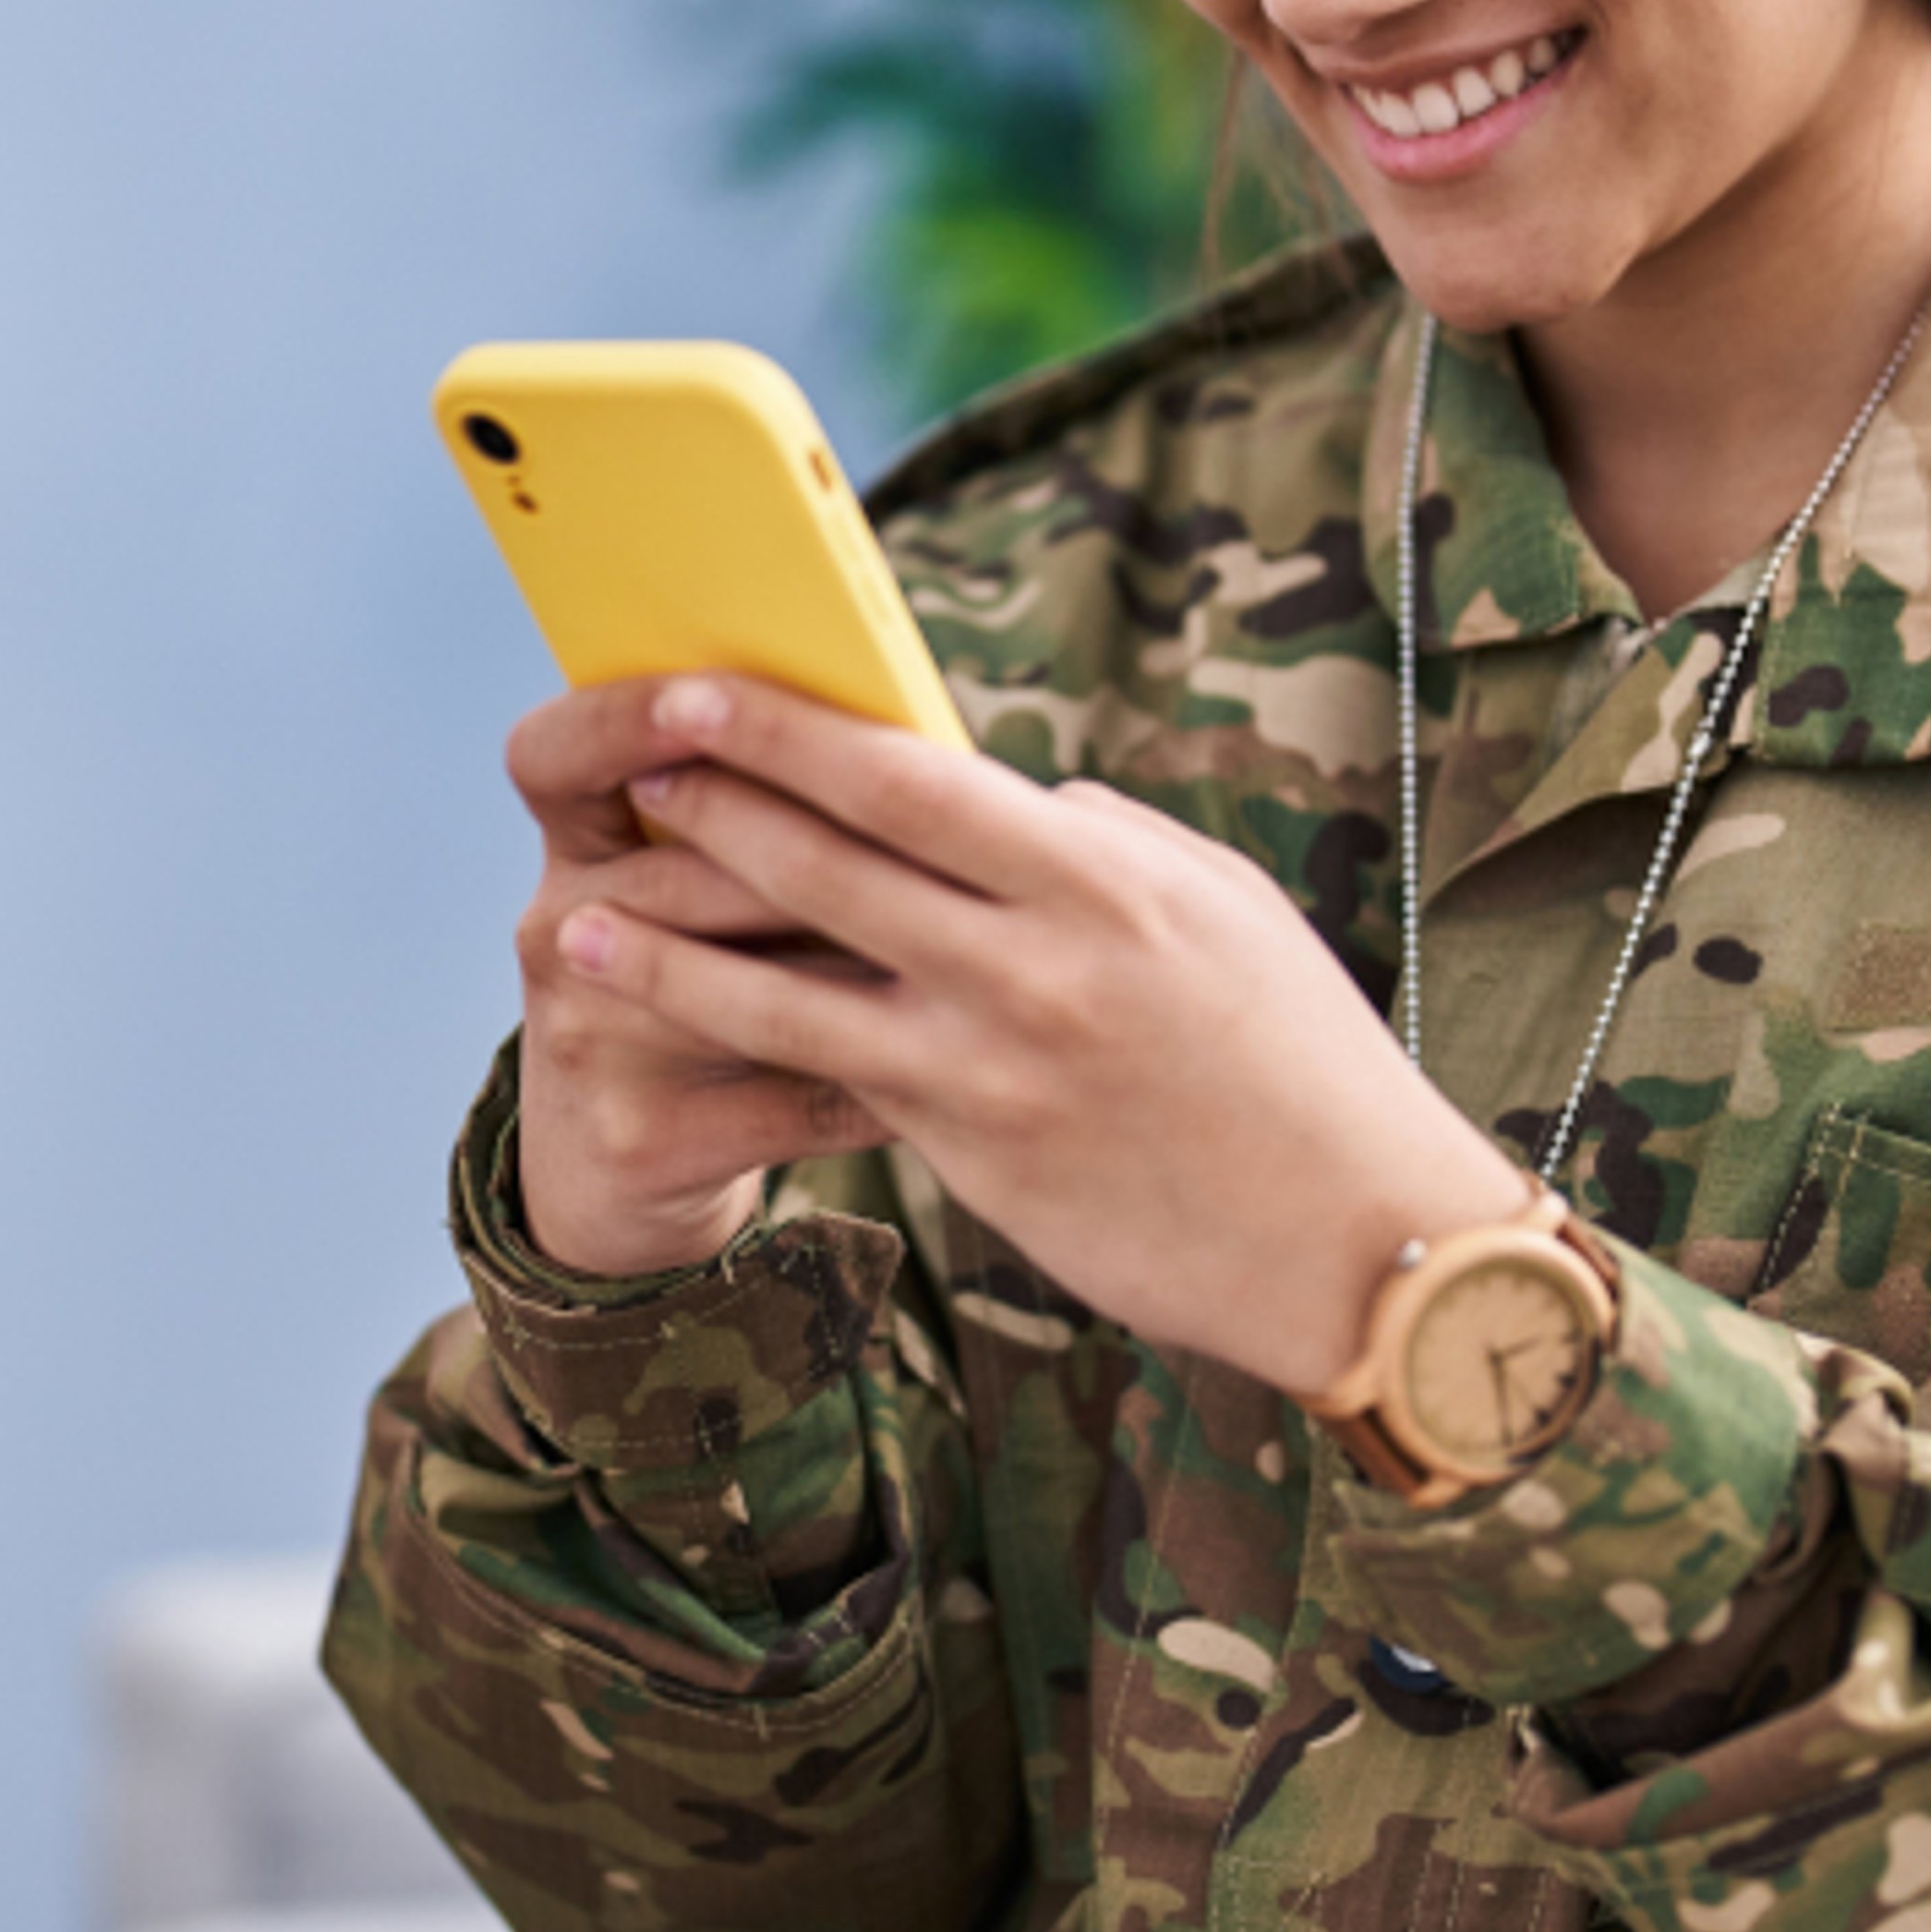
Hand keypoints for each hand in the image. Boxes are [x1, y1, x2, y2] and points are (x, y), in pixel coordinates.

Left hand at [505, 672, 1527, 1388]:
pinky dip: (735, 1052)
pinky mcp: (974, 1155)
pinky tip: (663, 1037)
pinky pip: (831, 1083)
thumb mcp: (1226, 914)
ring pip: (789, 983)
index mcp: (1103, 875)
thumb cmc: (1304, 1064)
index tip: (702, 690)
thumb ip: (1109, 848)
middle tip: (623, 762)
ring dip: (668, 946)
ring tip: (574, 919)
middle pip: (829, 858)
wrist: (1355, 1240)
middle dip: (709, 803)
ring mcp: (995, 1064)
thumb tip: (1020, 799)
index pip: (908, 772)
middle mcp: (1036, 960)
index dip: (786, 729)